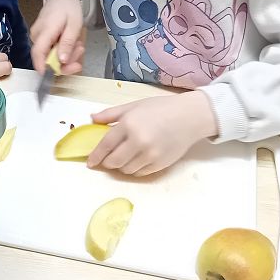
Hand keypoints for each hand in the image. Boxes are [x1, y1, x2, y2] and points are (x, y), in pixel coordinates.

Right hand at [30, 0, 85, 75]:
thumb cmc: (68, 8)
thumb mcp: (74, 24)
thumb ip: (67, 43)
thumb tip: (61, 61)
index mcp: (45, 30)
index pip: (38, 53)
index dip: (43, 68)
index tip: (50, 78)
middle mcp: (37, 36)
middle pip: (47, 58)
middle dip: (65, 61)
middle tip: (80, 51)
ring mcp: (38, 38)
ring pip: (50, 56)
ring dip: (66, 55)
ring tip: (78, 43)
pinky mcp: (41, 39)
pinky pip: (51, 51)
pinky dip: (63, 50)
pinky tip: (71, 42)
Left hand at [86, 91, 217, 175]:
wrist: (189, 116)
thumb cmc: (161, 108)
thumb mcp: (134, 106)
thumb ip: (111, 114)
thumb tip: (92, 119)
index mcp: (129, 124)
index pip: (106, 145)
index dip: (95, 156)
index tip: (90, 162)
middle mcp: (138, 141)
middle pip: (114, 162)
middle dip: (107, 163)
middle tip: (107, 160)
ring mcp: (150, 155)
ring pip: (126, 170)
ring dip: (121, 166)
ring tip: (124, 157)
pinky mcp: (160, 164)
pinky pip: (140, 173)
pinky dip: (134, 169)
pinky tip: (137, 160)